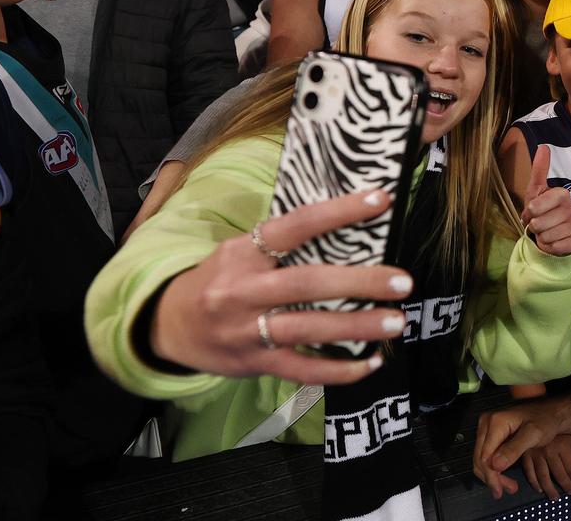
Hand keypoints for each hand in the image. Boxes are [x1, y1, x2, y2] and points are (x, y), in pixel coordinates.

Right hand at [151, 188, 412, 384]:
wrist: (168, 327)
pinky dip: (339, 369)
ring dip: (357, 326)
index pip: (295, 226)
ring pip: (308, 328)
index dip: (337, 212)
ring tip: (396, 322)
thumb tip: (348, 229)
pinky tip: (371, 363)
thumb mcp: (239, 252)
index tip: (380, 200)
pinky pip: (302, 369)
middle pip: (307, 283)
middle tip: (402, 281)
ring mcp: (248, 330)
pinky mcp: (254, 363)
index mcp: (243, 252)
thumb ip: (281, 245)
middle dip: (359, 282)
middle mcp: (244, 290)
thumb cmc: (219, 281)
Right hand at [474, 402, 561, 499]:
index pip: (485, 456)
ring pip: (481, 459)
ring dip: (493, 475)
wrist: (549, 413)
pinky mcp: (490, 434)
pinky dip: (493, 468)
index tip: (500, 491)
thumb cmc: (544, 421)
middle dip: (492, 478)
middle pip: (480, 458)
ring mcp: (486, 428)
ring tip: (510, 486)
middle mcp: (486, 423)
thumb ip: (514, 449)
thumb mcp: (533, 435)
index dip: (491, 476)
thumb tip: (495, 466)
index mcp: (496, 422)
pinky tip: (505, 477)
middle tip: (510, 489)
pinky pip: (486, 455)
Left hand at [521, 146, 570, 255]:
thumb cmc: (542, 211)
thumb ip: (539, 169)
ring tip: (547, 233)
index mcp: (562, 194)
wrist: (553, 234)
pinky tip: (555, 242)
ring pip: (546, 236)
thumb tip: (544, 146)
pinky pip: (555, 247)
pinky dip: (551, 247)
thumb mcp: (536, 190)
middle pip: (539, 223)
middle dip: (534, 227)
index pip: (535, 206)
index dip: (529, 212)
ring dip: (542, 238)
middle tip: (540, 224)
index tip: (533, 212)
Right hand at [521, 434, 570, 499]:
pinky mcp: (525, 455)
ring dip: (550, 489)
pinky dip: (534, 483)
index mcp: (562, 445)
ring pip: (544, 476)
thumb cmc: (560, 431)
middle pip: (558, 473)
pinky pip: (529, 473)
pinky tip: (540, 489)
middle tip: (569, 492)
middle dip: (565, 485)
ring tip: (555, 497)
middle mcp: (549, 450)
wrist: (539, 418)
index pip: (570, 467)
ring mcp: (536, 453)